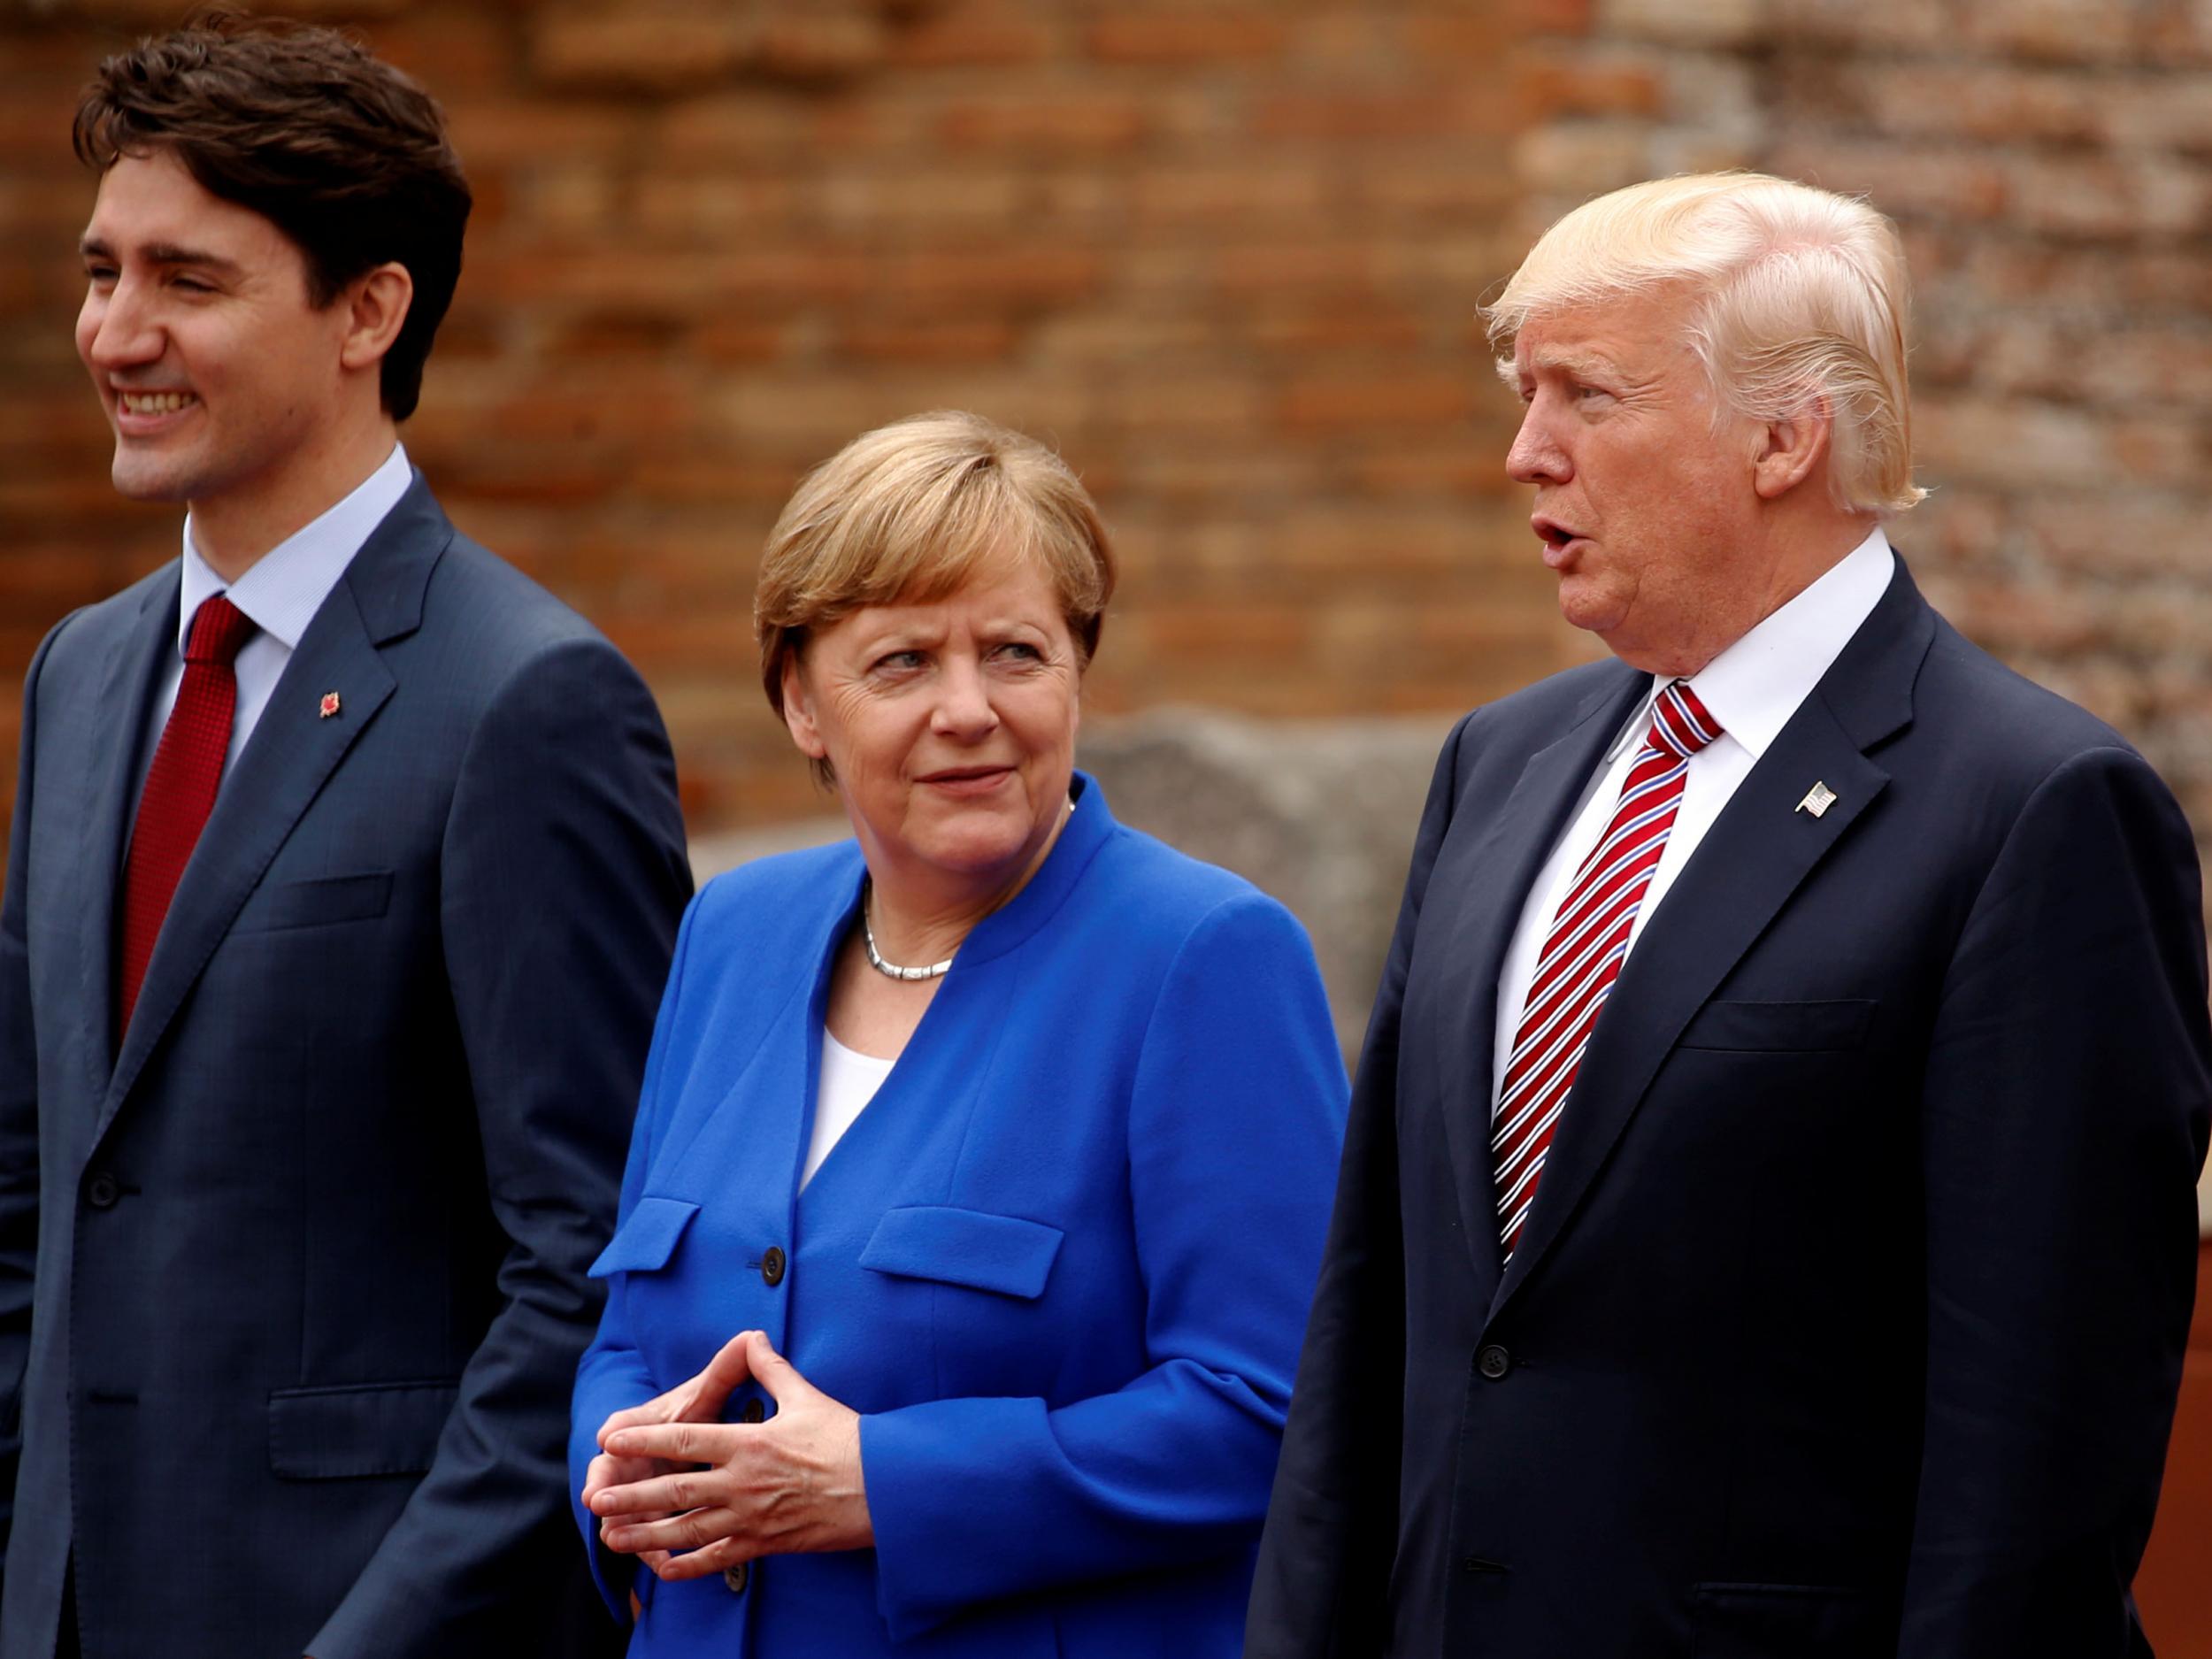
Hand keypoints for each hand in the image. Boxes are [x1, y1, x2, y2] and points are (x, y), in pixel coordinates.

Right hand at [582, 1331, 756, 1551]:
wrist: (690, 1441)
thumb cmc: (695, 1414)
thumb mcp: (707, 1395)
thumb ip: (724, 1370)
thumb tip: (751, 1336)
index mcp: (640, 1425)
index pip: (621, 1425)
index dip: (616, 1433)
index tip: (608, 1437)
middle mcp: (629, 1459)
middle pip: (610, 1472)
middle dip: (604, 1484)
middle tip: (596, 1497)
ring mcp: (635, 1491)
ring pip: (623, 1511)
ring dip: (622, 1524)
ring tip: (620, 1539)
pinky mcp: (647, 1519)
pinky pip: (646, 1538)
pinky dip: (650, 1550)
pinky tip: (662, 1563)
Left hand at [590, 1329, 871, 1580]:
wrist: (882, 1489)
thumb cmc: (847, 1439)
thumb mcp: (807, 1396)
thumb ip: (772, 1368)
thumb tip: (754, 1337)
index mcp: (749, 1443)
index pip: (684, 1441)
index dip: (644, 1439)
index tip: (611, 1438)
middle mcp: (742, 1483)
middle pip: (673, 1492)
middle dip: (630, 1495)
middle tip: (595, 1497)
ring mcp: (750, 1518)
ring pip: (686, 1531)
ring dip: (645, 1534)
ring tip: (612, 1536)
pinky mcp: (764, 1544)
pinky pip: (716, 1559)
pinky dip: (686, 1566)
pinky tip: (662, 1568)